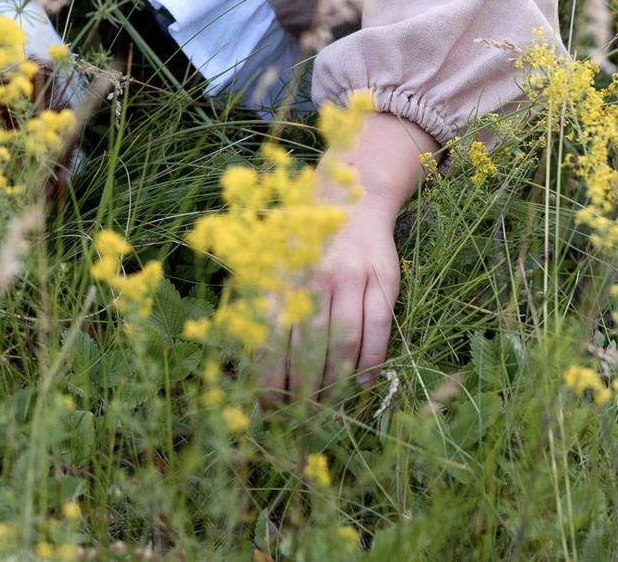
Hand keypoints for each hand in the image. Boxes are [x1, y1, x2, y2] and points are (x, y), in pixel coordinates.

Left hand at [263, 110, 436, 402]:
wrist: (350, 197)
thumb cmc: (298, 238)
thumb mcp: (266, 257)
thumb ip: (251, 299)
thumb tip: (235, 354)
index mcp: (278, 274)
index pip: (269, 338)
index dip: (268, 379)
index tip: (266, 408)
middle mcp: (313, 276)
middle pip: (306, 348)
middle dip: (301, 392)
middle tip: (297, 420)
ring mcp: (351, 278)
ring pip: (343, 344)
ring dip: (334, 385)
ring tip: (326, 413)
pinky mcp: (383, 280)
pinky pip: (378, 332)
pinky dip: (370, 364)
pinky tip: (359, 386)